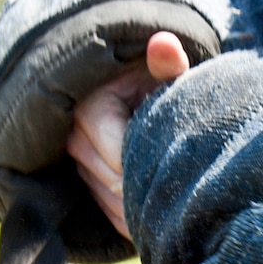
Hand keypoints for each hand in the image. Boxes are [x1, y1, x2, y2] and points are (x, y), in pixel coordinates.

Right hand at [67, 31, 190, 237]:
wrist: (138, 87)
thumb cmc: (155, 78)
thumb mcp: (163, 70)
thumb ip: (167, 64)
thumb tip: (165, 44)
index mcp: (89, 109)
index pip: (120, 161)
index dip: (154, 169)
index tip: (185, 167)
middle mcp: (73, 139)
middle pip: (115, 187)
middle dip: (151, 193)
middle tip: (189, 192)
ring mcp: (77, 164)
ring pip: (113, 206)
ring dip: (145, 211)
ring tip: (180, 202)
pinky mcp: (85, 183)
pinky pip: (110, 215)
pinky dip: (138, 219)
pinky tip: (165, 215)